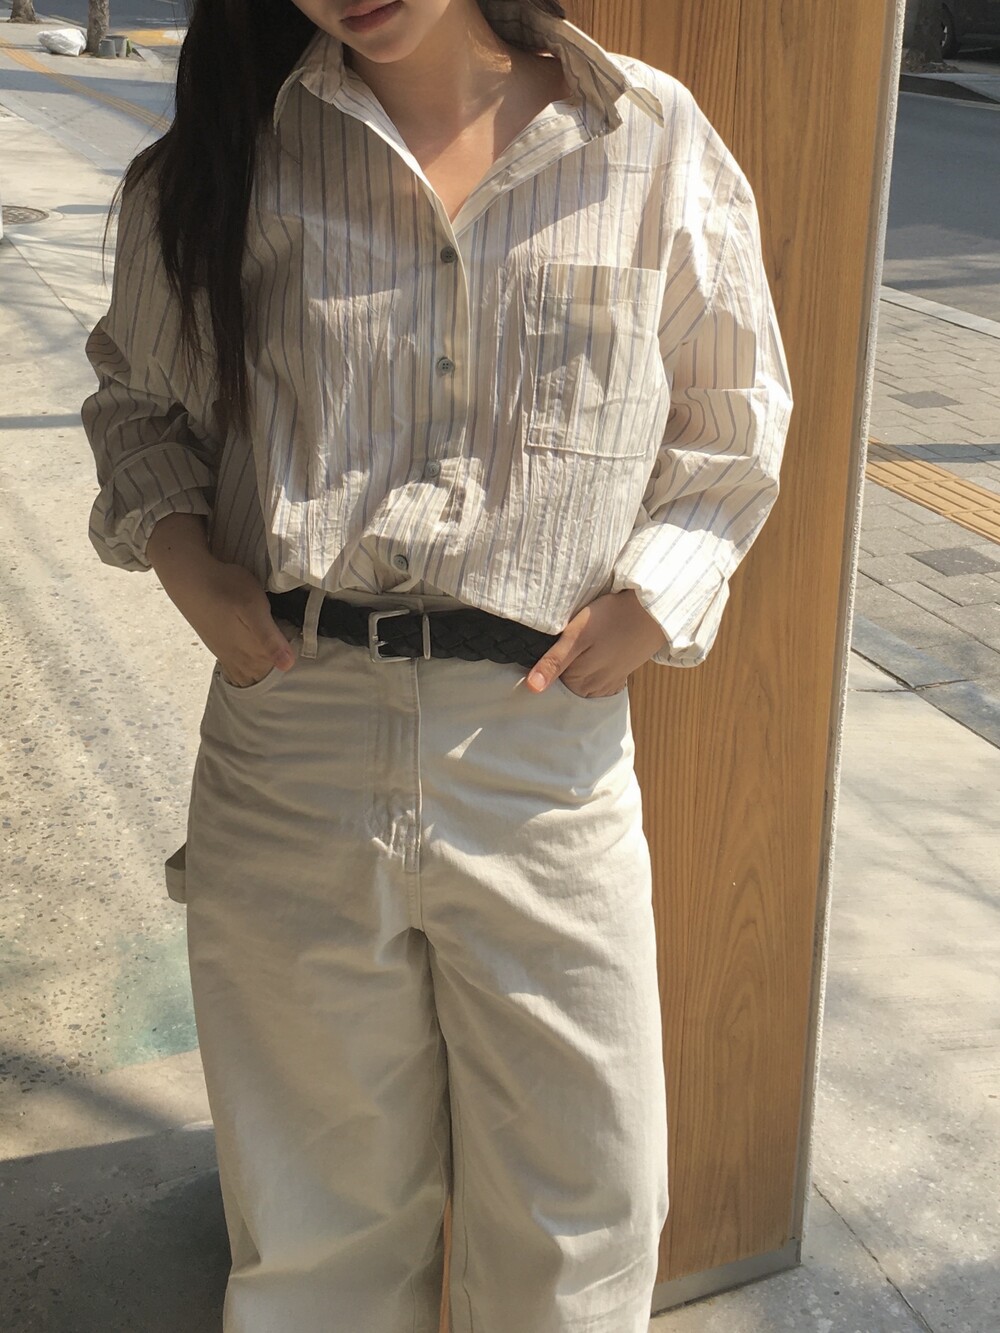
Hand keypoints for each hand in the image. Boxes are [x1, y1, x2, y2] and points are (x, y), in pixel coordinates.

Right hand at [147, 515, 296, 686]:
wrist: (190, 578)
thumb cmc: (226, 588)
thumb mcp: (254, 608)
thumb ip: (269, 639)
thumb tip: (288, 666)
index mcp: (253, 653)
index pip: (279, 672)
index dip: (293, 664)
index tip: (303, 652)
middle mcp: (240, 659)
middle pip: (265, 676)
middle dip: (279, 670)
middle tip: (292, 652)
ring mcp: (228, 655)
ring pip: (251, 673)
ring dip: (263, 670)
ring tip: (274, 655)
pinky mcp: (219, 647)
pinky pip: (237, 668)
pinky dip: (249, 667)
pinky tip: (254, 656)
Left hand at [525, 590, 666, 698]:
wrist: (652, 611)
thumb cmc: (612, 618)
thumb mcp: (577, 635)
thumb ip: (554, 662)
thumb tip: (531, 689)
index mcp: (578, 683)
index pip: (549, 680)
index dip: (544, 660)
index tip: (550, 642)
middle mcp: (593, 689)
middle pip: (565, 680)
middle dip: (562, 664)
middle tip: (569, 638)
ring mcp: (608, 683)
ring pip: (581, 678)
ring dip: (578, 664)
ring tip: (584, 642)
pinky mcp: (620, 674)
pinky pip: (597, 676)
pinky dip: (593, 665)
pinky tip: (596, 648)